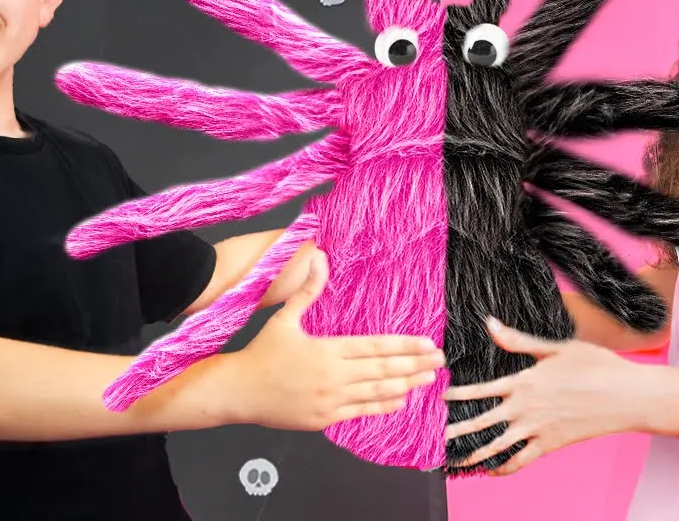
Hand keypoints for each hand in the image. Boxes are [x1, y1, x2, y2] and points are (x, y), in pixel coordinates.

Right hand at [228, 250, 444, 430]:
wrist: (238, 391)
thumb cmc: (261, 354)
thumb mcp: (284, 319)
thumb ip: (307, 292)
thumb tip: (319, 258)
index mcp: (326, 350)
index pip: (374, 347)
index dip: (404, 346)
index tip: (427, 343)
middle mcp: (333, 377)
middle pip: (382, 370)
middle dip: (414, 364)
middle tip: (439, 361)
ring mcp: (330, 400)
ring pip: (376, 392)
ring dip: (405, 384)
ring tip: (428, 379)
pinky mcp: (324, 419)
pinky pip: (360, 412)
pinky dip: (382, 406)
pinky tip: (400, 400)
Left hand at [443, 317, 646, 474]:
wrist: (627, 396)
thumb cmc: (596, 366)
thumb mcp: (556, 347)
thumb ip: (518, 340)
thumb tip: (490, 324)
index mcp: (524, 381)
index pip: (480, 391)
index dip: (457, 395)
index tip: (438, 399)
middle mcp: (526, 408)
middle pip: (481, 422)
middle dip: (456, 430)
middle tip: (435, 436)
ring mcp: (537, 430)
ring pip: (497, 446)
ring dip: (473, 454)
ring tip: (454, 459)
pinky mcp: (551, 445)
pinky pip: (521, 461)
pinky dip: (503, 468)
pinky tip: (491, 471)